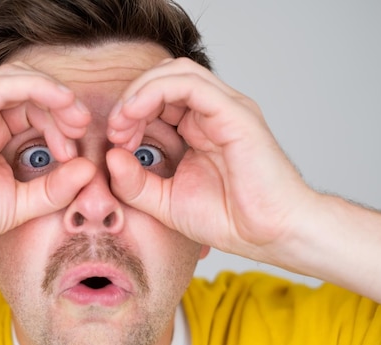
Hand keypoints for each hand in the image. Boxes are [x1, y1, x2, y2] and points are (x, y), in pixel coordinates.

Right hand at [0, 62, 95, 264]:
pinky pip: (0, 87)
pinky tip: (60, 101)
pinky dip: (35, 88)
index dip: (60, 119)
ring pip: (15, 79)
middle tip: (81, 127)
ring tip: (75, 120)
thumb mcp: (20, 203)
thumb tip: (88, 169)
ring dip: (52, 93)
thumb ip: (54, 188)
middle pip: (26, 89)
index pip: (29, 107)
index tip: (77, 149)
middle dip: (61, 104)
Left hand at [106, 58, 314, 261]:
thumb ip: (135, 183)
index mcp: (199, 128)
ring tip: (122, 123)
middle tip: (114, 132)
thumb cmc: (228, 219)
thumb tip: (109, 156)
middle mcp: (212, 112)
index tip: (113, 143)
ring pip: (175, 72)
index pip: (158, 98)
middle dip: (130, 99)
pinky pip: (190, 84)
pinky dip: (155, 91)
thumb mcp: (165, 203)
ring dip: (139, 91)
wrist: (270, 235)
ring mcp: (226, 109)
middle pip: (164, 78)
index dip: (129, 113)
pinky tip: (135, 114)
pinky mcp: (235, 113)